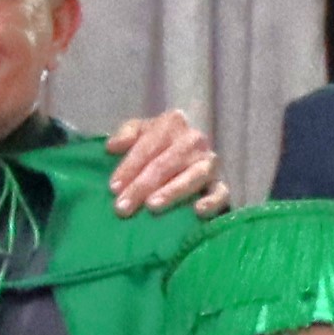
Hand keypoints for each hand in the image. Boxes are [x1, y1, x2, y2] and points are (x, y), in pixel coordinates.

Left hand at [99, 110, 237, 218]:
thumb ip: (126, 134)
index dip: (129, 166)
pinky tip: (197, 211)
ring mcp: (210, 162)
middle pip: (166, 163)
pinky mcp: (221, 184)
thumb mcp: (140, 131)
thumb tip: (112, 146)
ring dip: (171, 192)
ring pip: (193, 176)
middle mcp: (194, 140)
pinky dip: (211, 202)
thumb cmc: (156, 145)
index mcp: (172, 123)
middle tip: (122, 208)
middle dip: (142, 186)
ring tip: (152, 206)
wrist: (186, 157)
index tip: (113, 187)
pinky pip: (221, 193)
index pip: (149, 145)